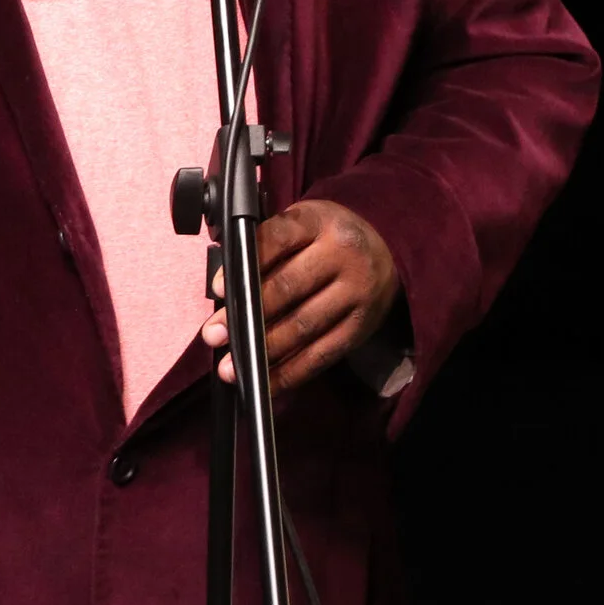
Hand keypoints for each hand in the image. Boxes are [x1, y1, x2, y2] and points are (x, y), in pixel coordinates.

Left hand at [202, 198, 398, 391]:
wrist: (389, 247)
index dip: (246, 265)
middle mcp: (342, 255)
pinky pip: (324, 354)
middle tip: (214, 335)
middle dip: (246, 315)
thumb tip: (225, 287)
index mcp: (318, 222)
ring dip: (265, 350)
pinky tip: (267, 382)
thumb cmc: (326, 236)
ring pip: (304, 325)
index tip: (218, 290)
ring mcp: (357, 293)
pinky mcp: (363, 327)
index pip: (276, 240)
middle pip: (288, 288)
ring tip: (233, 366)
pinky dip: (293, 372)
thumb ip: (266, 245)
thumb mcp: (301, 222)